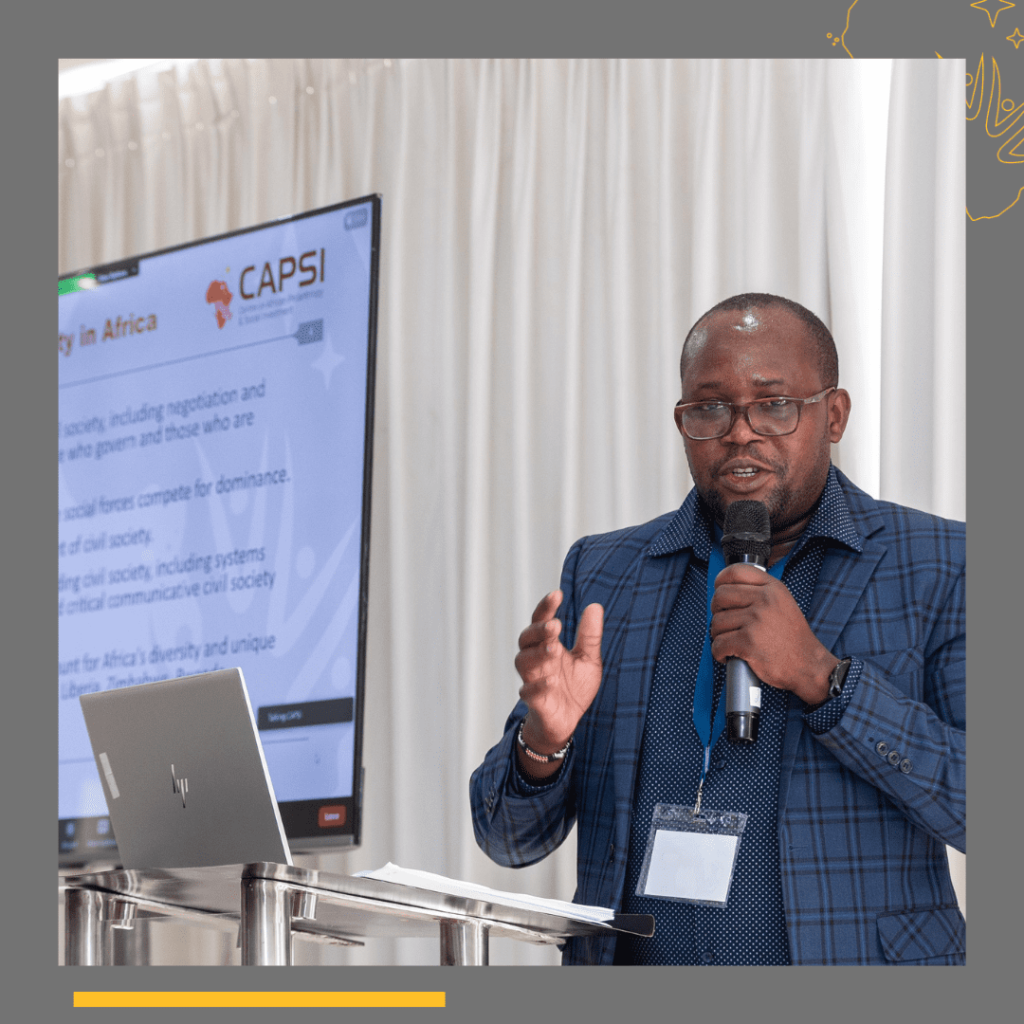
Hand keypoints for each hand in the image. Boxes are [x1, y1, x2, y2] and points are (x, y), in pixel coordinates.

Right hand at [515, 591, 603, 761]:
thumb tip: (595, 606)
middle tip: (555, 626)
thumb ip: (589, 636)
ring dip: (537, 654)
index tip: (557, 594)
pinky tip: (552, 681)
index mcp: (548, 645)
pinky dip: (538, 686)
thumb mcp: (588, 659)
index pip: (541, 621)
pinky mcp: (534, 701)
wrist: (567, 721)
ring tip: (553, 650)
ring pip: (523, 662)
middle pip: (527, 638)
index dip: (546, 607)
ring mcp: (533, 679)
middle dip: (539, 631)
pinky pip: (528, 692)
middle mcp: (536, 659)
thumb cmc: (573, 687)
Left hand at [710, 563, 837, 704]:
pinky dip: (719, 652)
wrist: (809, 665)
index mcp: (772, 588)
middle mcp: (764, 600)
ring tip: (731, 642)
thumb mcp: (783, 603)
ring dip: (718, 636)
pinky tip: (729, 655)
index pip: (735, 572)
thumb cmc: (793, 638)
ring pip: (716, 622)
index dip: (720, 581)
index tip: (719, 592)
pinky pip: (718, 644)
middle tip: (725, 623)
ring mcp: (756, 620)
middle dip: (716, 612)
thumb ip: (759, 592)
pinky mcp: (748, 642)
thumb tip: (726, 589)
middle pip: (720, 596)